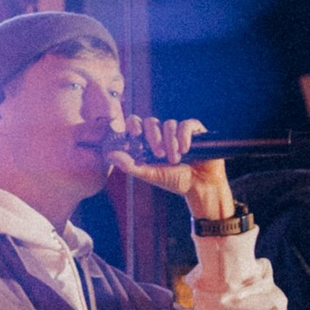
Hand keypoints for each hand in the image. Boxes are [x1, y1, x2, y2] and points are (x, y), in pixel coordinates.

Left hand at [111, 116, 232, 220]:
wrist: (200, 187)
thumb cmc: (175, 181)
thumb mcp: (150, 174)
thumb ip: (130, 165)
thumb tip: (110, 154)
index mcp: (151, 142)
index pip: (138, 123)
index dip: (134, 123)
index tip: (135, 133)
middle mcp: (164, 134)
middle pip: (152, 122)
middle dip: (153, 136)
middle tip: (159, 154)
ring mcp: (180, 132)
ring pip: (169, 124)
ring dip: (170, 142)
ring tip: (175, 159)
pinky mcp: (196, 131)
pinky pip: (186, 124)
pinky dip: (184, 136)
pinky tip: (185, 149)